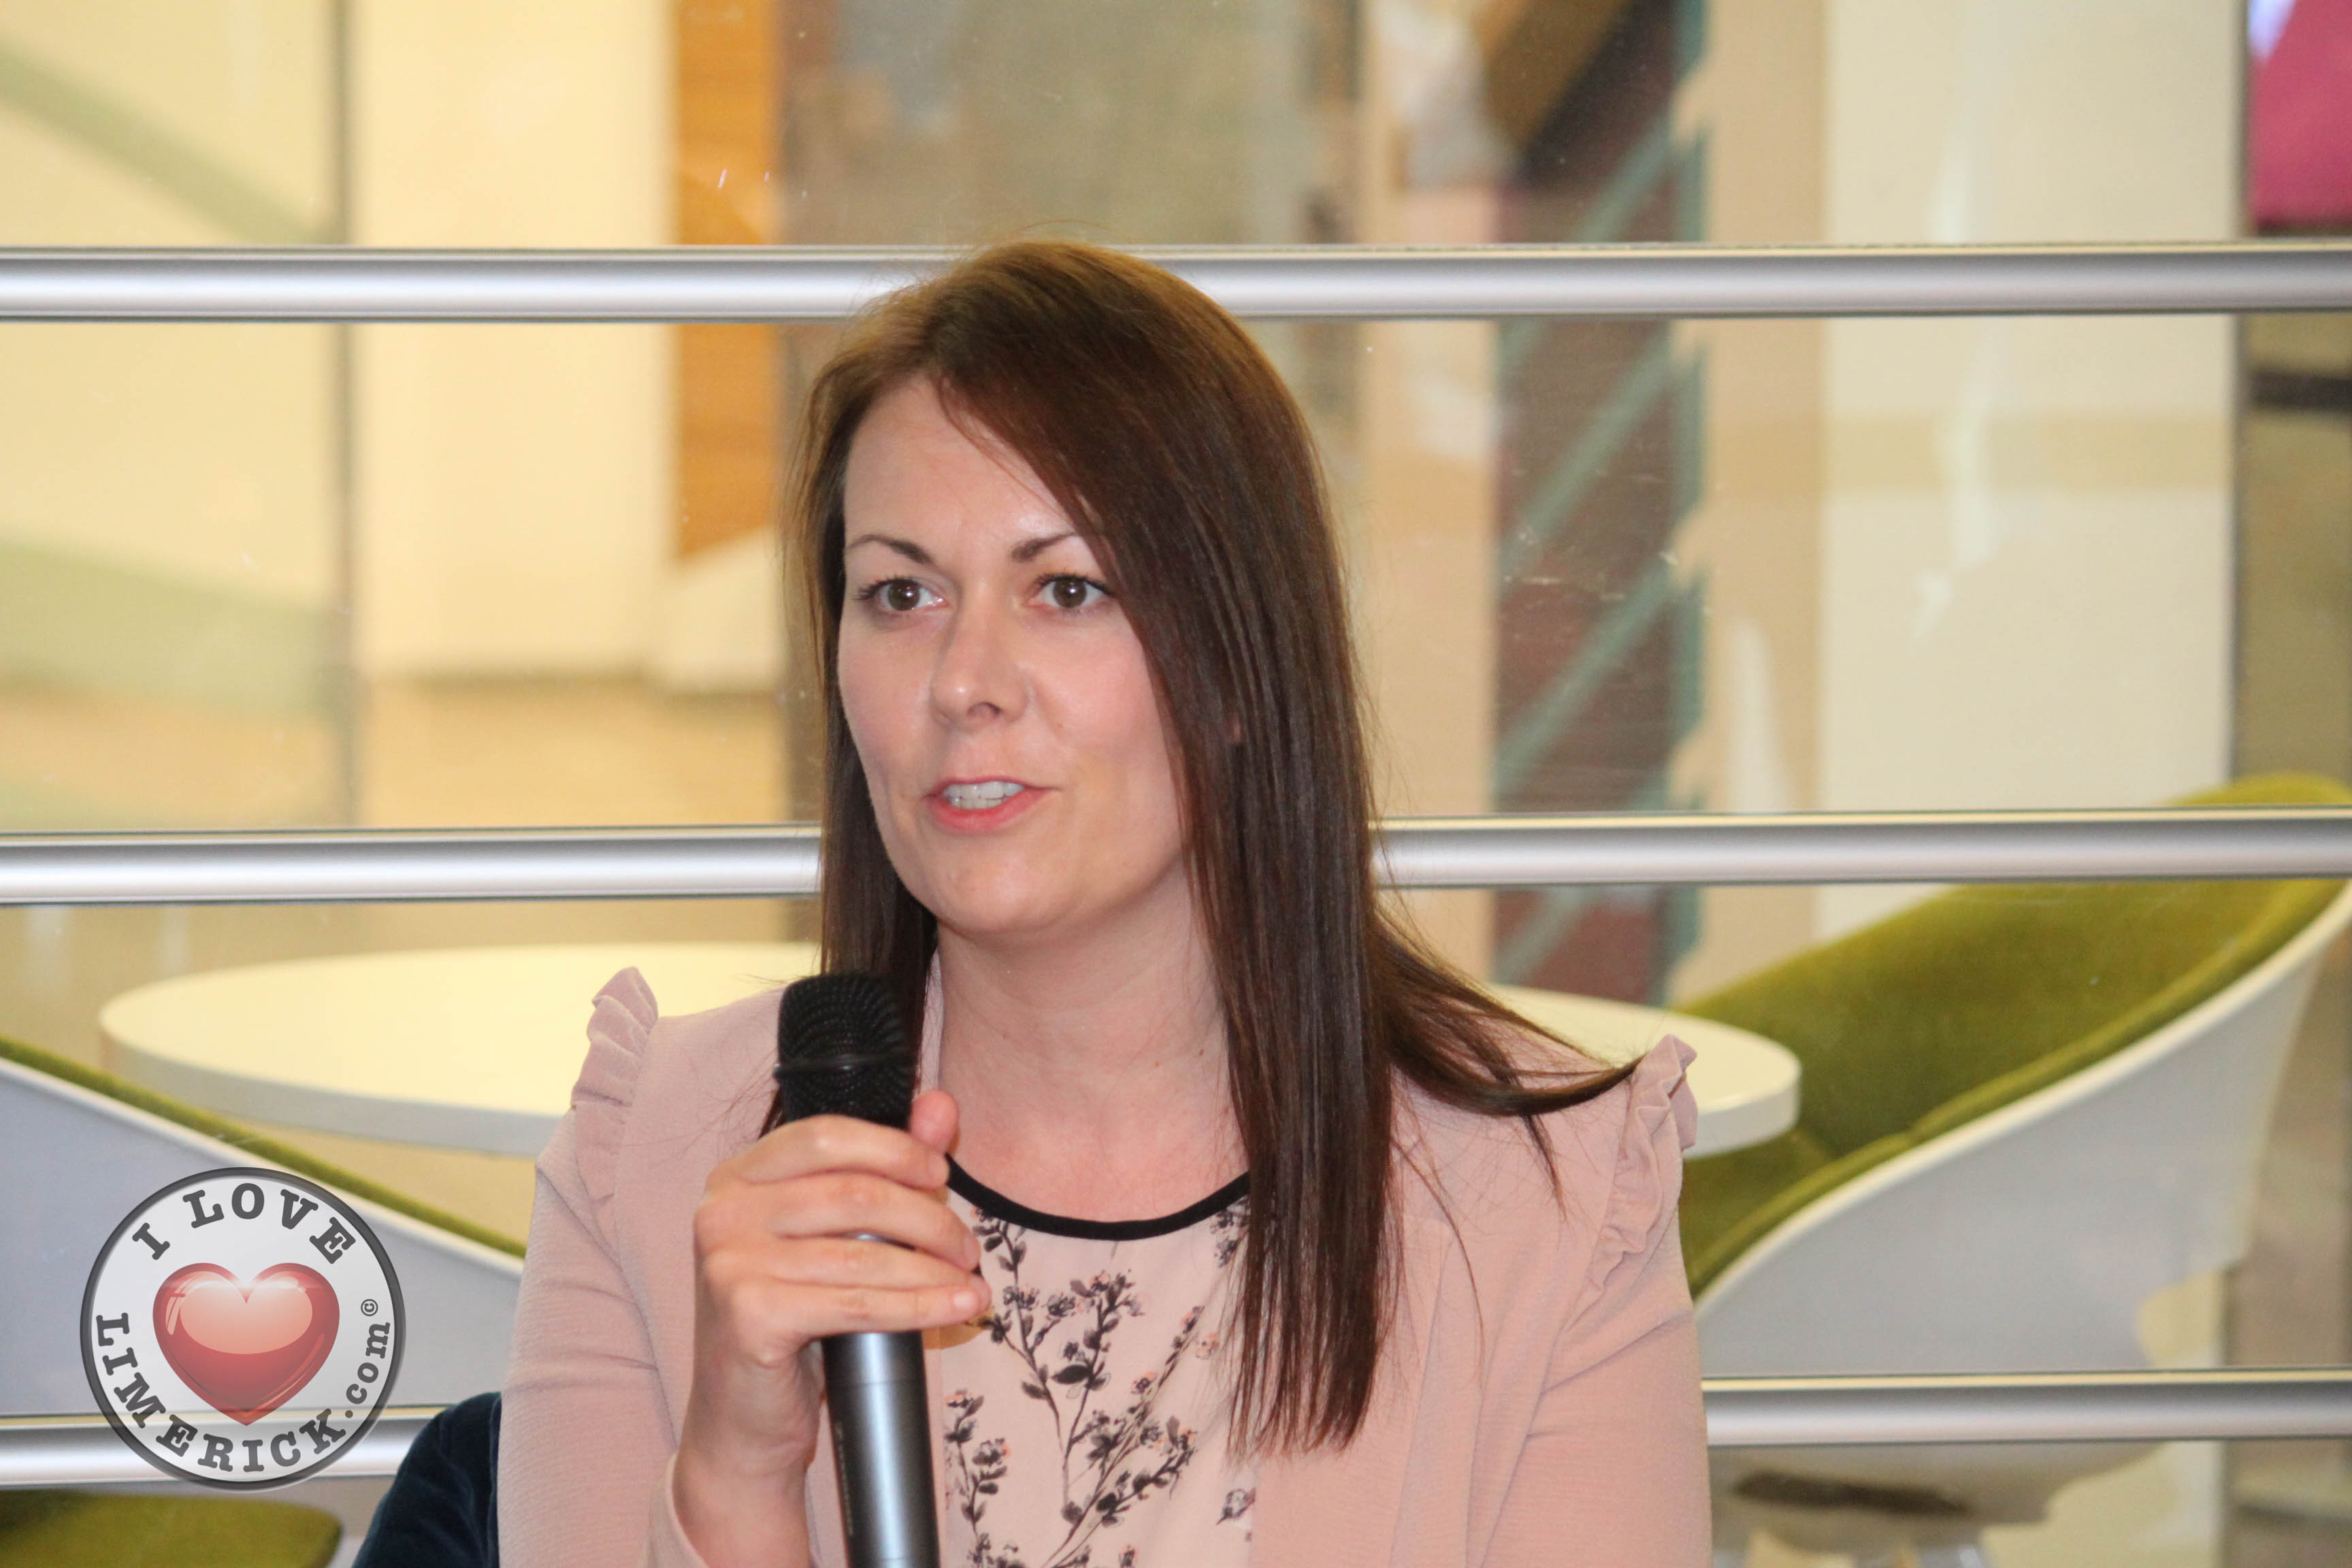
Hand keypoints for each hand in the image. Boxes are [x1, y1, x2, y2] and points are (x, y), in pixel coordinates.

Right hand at [673, 1089, 976, 1566]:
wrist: (741, 1422)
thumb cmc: (793, 1320)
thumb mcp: (832, 1237)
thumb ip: (884, 1165)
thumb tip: (941, 1105)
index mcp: (737, 1176)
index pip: (827, 1135)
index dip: (895, 1149)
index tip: (941, 1174)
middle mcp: (722, 1211)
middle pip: (855, 1192)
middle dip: (929, 1218)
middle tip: (966, 1246)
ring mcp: (728, 1263)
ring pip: (865, 1253)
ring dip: (934, 1269)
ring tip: (971, 1284)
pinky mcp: (748, 1315)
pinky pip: (857, 1303)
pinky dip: (919, 1307)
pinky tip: (956, 1309)